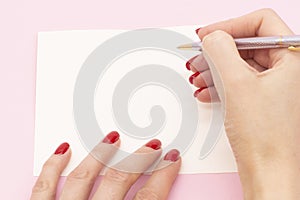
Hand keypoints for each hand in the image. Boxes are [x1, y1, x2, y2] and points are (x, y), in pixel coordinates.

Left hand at [31, 131, 180, 199]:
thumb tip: (163, 193)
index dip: (164, 177)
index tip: (173, 160)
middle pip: (119, 182)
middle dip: (139, 160)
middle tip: (152, 145)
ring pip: (83, 178)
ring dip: (100, 155)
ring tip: (112, 137)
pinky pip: (43, 188)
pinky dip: (52, 167)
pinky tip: (63, 150)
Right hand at [187, 9, 299, 198]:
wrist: (267, 172)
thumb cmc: (264, 135)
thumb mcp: (236, 83)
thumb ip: (221, 50)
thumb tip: (212, 36)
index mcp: (294, 57)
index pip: (260, 23)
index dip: (229, 25)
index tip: (206, 34)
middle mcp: (289, 69)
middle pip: (247, 45)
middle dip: (217, 52)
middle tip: (196, 57)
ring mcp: (277, 85)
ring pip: (240, 65)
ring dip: (215, 69)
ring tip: (196, 77)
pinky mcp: (264, 99)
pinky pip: (240, 82)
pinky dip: (220, 84)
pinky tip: (205, 91)